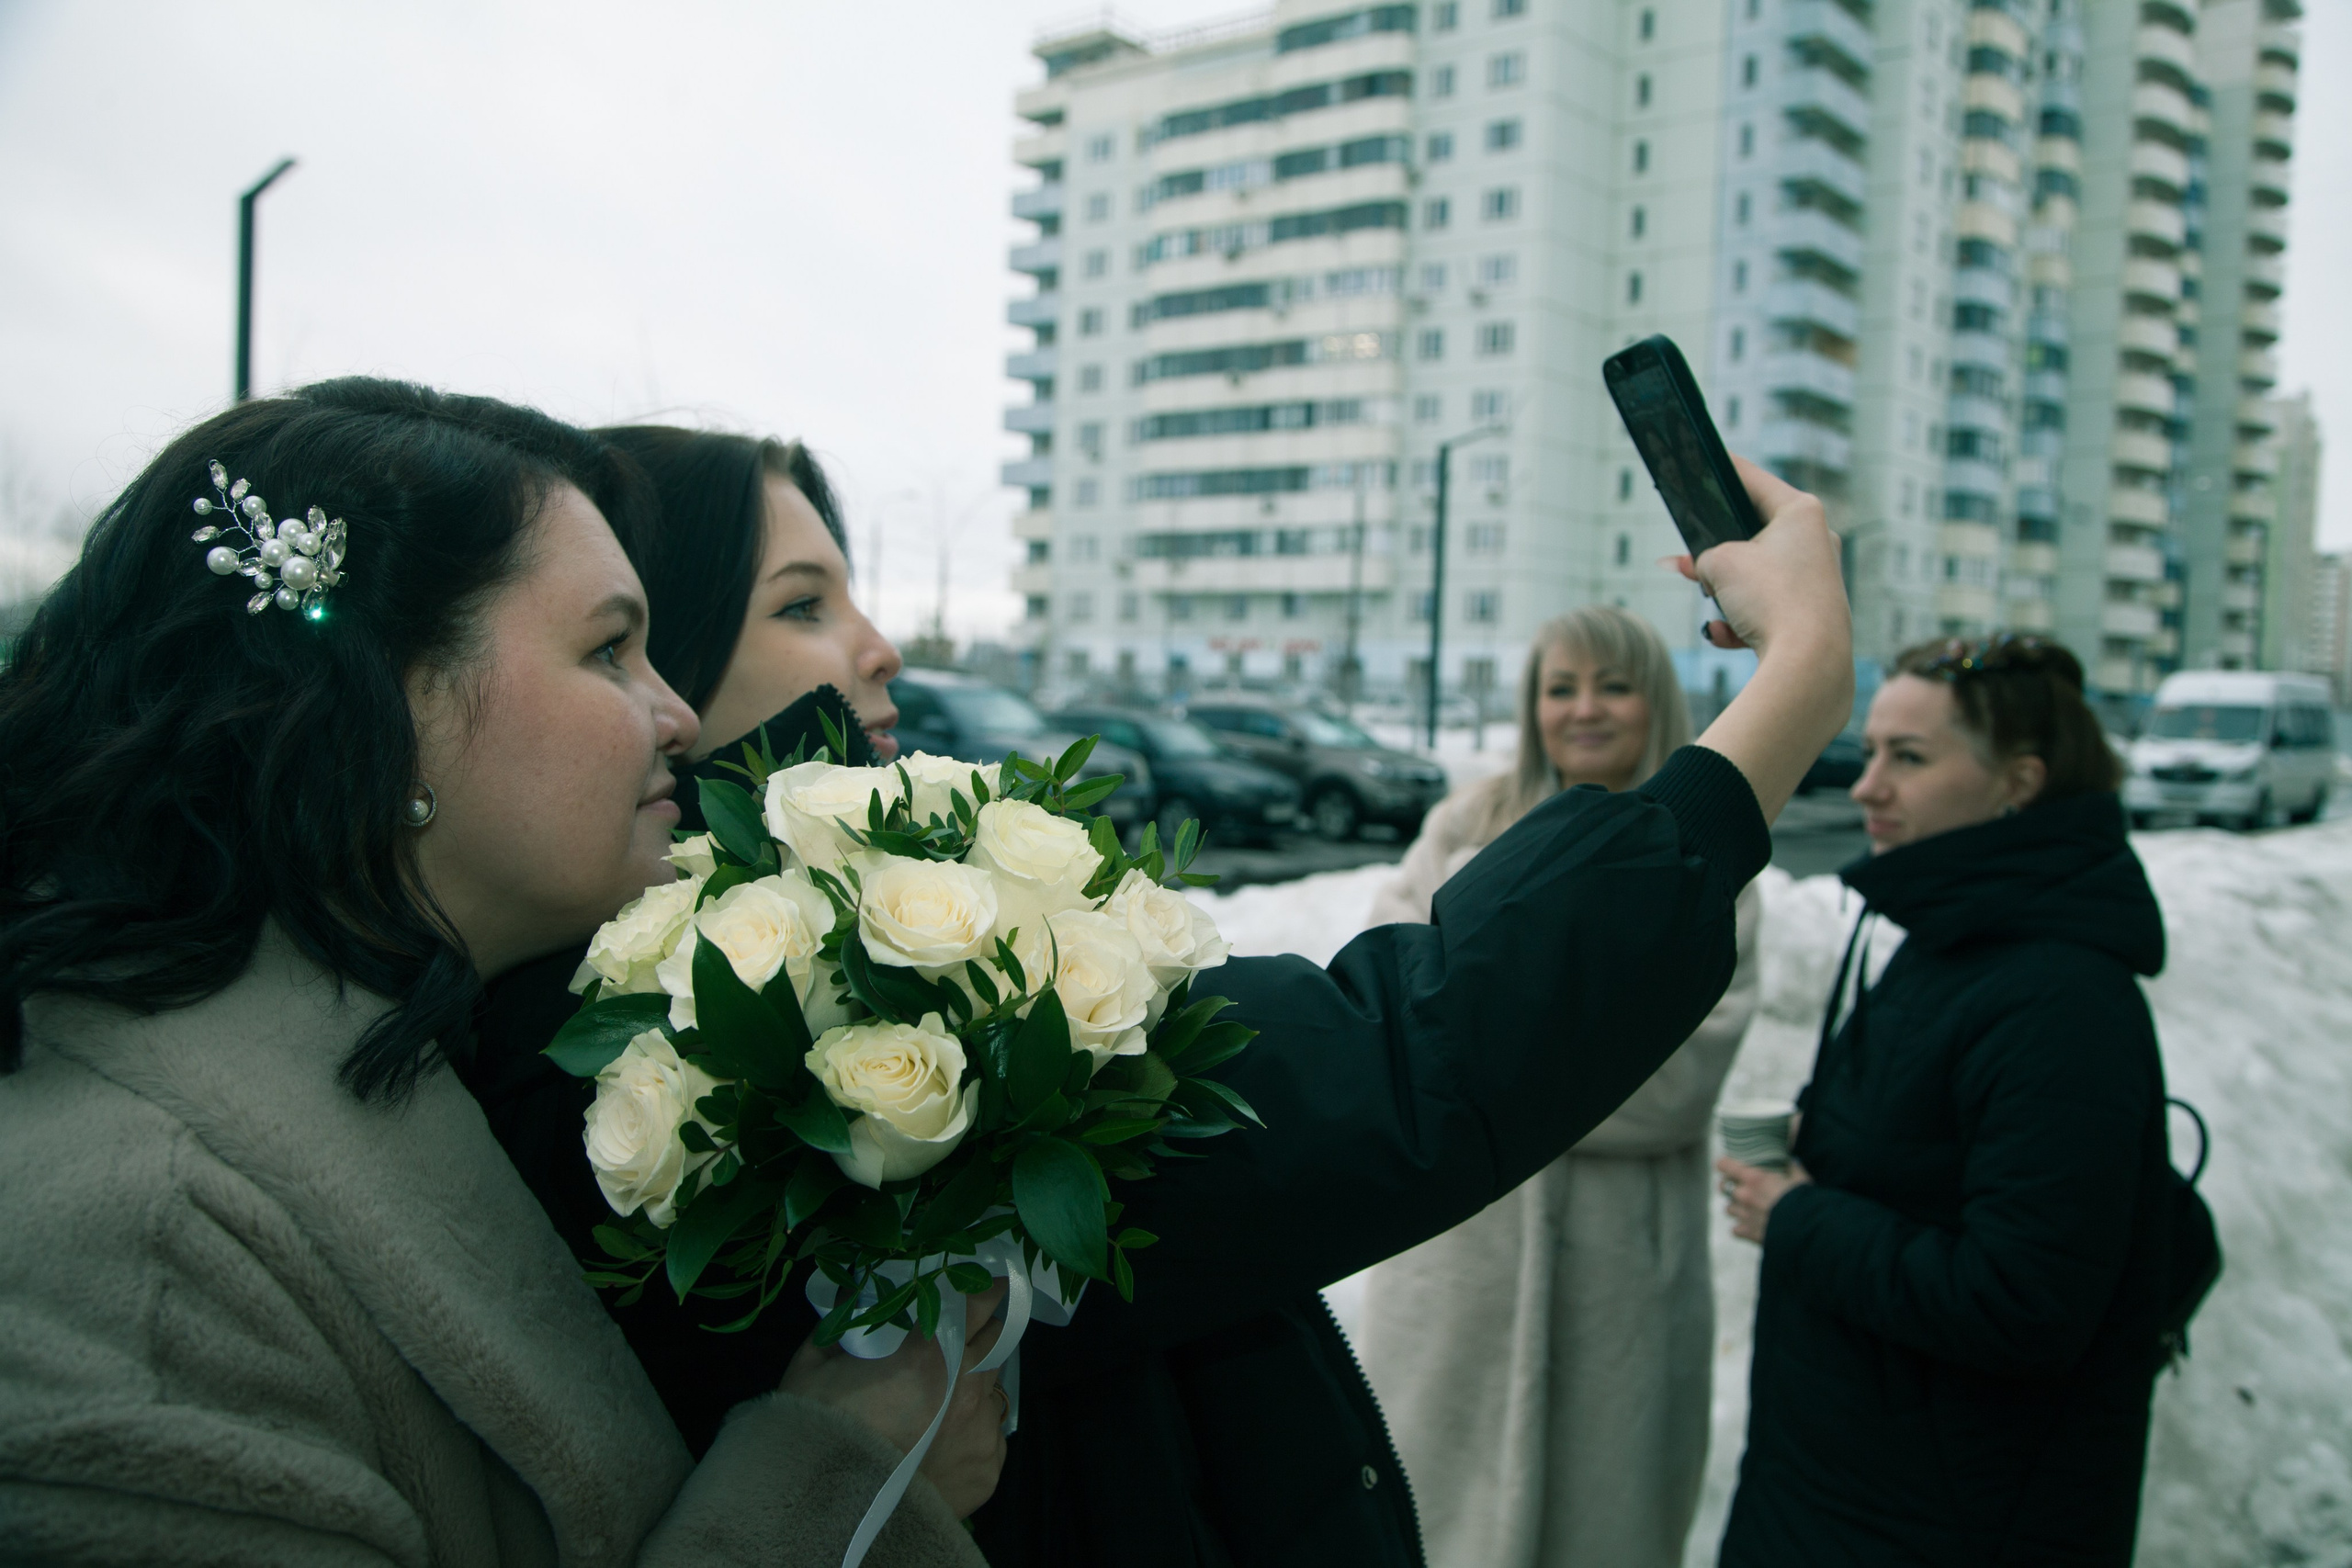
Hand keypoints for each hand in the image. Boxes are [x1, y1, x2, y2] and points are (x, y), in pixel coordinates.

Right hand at [779, 1279, 1010, 1518]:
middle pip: (995, 1341)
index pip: (980, 1301)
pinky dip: (973, 1429)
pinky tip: (943, 1440)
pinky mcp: (988, 1469)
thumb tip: (855, 1288)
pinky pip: (992, 1435)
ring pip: (994, 1388)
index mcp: (931, 1353)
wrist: (828, 1512)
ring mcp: (982, 1430)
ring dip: (976, 1383)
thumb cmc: (818, 1431)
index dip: (984, 1287)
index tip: (987, 1280)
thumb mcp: (814, 1365)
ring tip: (943, 1397)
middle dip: (980, 1333)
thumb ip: (843, 1321)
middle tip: (957, 1338)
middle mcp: (967, 1387)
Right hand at [1678, 455, 1854, 820]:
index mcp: (1802, 512)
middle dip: (1715, 550)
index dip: (1718, 473)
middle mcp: (1817, 540)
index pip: (1751, 480)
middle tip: (1684, 557)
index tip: (1699, 463)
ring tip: (1707, 601)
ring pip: (1756, 575)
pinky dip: (1741, 620)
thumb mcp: (1720, 563)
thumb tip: (1707, 569)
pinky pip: (1765, 609)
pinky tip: (1724, 634)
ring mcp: (1816, 578)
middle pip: (1752, 532)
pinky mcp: (1811, 613)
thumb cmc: (1771, 598)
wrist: (1808, 662)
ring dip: (1724, 589)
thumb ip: (1705, 556)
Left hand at [1718, 1155, 1810, 1243]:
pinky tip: (1753, 1226)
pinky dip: (1742, 1228)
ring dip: (1737, 1207)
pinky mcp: (1747, 1232)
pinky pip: (1735, 1229)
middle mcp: (1744, 1194)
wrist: (1808, 1230)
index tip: (1731, 1166)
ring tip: (1750, 1209)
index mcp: (1754, 1177)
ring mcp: (1743, 1214)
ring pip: (1728, 1208)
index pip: (1724, 1165)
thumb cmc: (1804, 1201)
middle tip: (1743, 1187)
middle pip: (1723, 1186)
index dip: (1726, 1165)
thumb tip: (1790, 1161)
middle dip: (1730, 1186)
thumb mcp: (1799, 1179)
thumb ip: (1791, 1168)